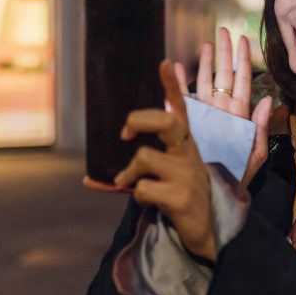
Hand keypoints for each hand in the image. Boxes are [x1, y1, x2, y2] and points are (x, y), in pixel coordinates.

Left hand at [111, 61, 216, 261]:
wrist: (208, 231)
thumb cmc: (181, 198)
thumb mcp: (165, 179)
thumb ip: (131, 174)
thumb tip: (88, 181)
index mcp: (185, 145)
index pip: (180, 109)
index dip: (171, 85)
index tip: (162, 63)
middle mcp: (188, 154)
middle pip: (164, 122)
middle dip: (138, 120)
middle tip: (124, 134)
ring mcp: (186, 174)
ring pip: (144, 157)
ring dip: (128, 172)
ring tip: (127, 181)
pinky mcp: (180, 196)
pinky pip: (143, 188)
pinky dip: (137, 195)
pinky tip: (149, 201)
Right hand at [175, 27, 272, 186]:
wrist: (214, 194)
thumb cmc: (237, 177)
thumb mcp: (255, 155)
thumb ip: (260, 128)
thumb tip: (268, 100)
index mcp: (239, 115)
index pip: (243, 81)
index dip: (242, 60)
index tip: (243, 40)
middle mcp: (221, 110)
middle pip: (224, 75)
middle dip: (224, 53)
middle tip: (224, 31)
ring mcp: (205, 114)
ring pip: (205, 82)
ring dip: (205, 62)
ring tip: (207, 44)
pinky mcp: (188, 122)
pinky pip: (184, 98)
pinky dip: (181, 82)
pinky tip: (179, 67)